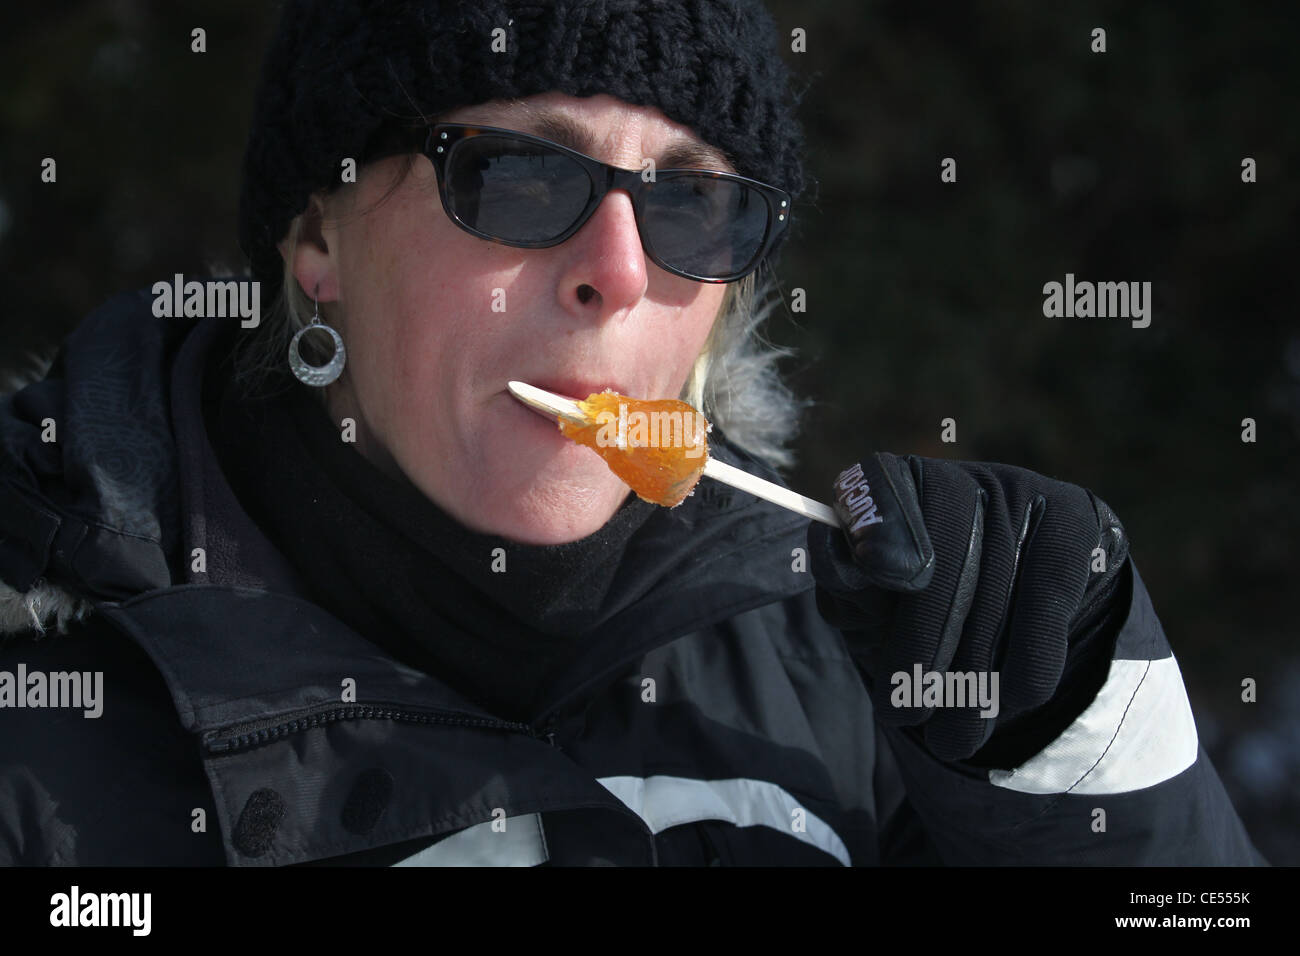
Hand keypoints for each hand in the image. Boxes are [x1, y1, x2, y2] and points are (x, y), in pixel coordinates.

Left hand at [807, 452, 1130, 764]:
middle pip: (941, 550)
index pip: (878, 493)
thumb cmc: (910, 609)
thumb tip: (843, 565)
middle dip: (921, 642)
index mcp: (891, 482)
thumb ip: (845, 583)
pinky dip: (1030, 655)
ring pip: (997, 583)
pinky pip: (1050, 592)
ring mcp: (1019, 490)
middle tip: (904, 714)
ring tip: (952, 740)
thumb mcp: (865, 602)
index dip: (879, 530)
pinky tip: (1013, 700)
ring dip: (974, 674)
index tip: (878, 578)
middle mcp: (956, 476)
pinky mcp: (1073, 517)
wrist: (1010, 613)